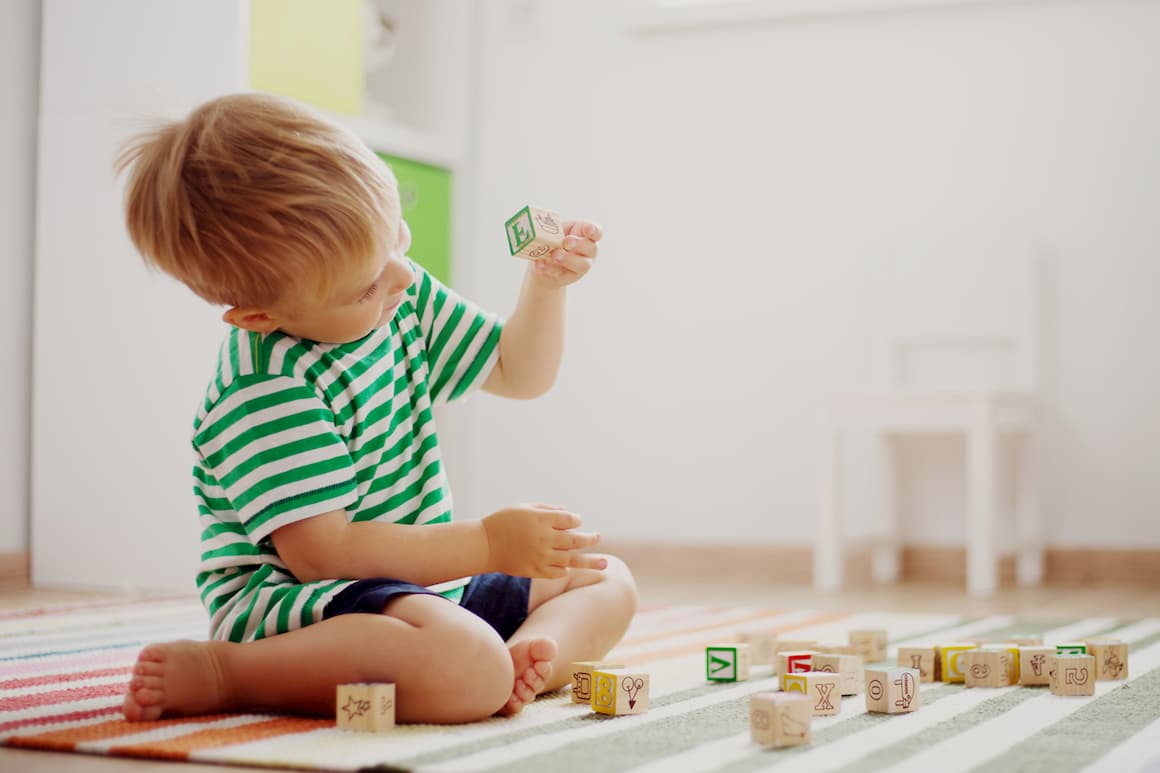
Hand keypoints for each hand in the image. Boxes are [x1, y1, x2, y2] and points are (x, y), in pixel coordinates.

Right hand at [481, 503, 602, 578]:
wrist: (484, 545)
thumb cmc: (504, 522)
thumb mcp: (524, 508)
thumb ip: (547, 509)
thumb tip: (568, 514)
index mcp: (542, 519)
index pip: (570, 520)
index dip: (576, 520)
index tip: (576, 521)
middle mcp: (544, 538)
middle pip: (575, 539)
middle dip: (590, 539)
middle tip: (599, 538)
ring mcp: (541, 556)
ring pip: (571, 559)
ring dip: (590, 561)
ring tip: (605, 564)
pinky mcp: (535, 570)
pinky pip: (557, 572)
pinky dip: (566, 569)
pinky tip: (570, 567)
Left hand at [531, 220, 601, 287]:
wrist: (544, 261)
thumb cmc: (554, 239)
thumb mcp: (557, 230)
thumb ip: (557, 230)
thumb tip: (547, 230)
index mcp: (587, 235)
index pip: (597, 232)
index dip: (594, 230)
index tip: (587, 228)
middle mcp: (589, 252)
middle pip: (591, 248)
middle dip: (579, 244)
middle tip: (567, 242)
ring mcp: (581, 266)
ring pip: (582, 265)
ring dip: (568, 259)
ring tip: (555, 255)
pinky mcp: (568, 277)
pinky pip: (561, 273)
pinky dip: (550, 268)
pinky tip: (540, 264)